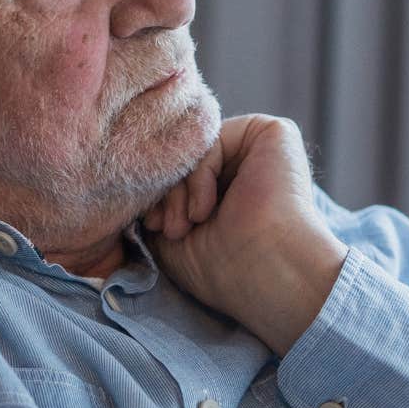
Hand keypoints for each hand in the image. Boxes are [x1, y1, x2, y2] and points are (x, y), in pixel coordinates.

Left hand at [141, 115, 347, 354]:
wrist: (267, 274)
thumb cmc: (224, 269)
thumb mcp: (172, 238)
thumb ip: (158, 205)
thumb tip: (135, 179)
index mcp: (229, 191)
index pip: (178, 171)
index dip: (158, 195)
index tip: (155, 227)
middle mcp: (245, 167)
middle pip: (184, 156)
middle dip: (165, 191)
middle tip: (170, 229)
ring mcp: (259, 149)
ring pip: (194, 147)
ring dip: (178, 188)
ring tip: (187, 225)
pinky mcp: (274, 133)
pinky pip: (214, 135)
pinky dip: (199, 171)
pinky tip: (206, 208)